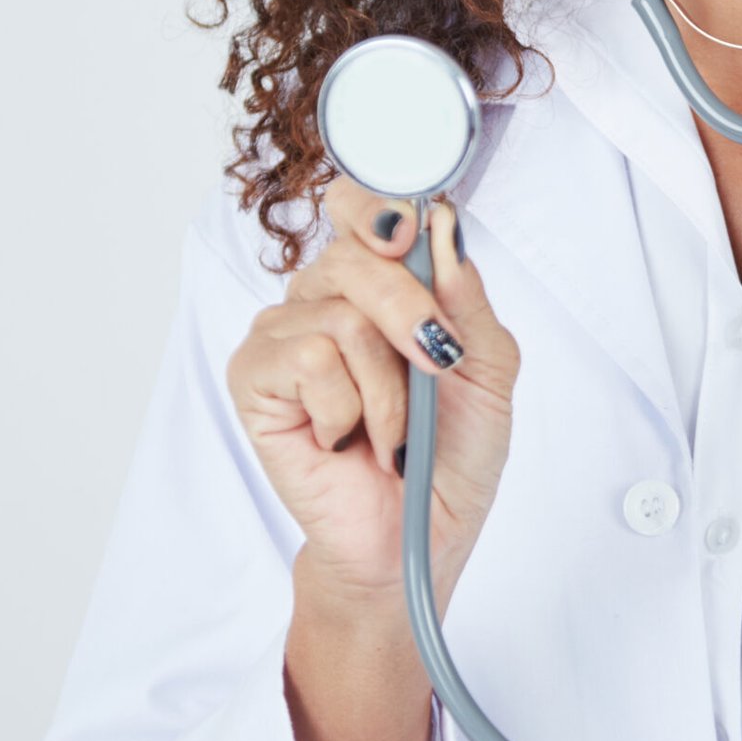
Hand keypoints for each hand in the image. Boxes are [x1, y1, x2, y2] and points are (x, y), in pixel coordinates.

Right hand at [226, 181, 519, 611]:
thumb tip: (443, 227)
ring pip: (342, 314)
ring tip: (389, 432)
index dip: (379, 204)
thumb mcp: (488, 370)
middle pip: (359, 253)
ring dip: (387, 388)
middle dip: (411, 312)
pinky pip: (308, 358)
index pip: (360, 203)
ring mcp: (284, 333)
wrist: (416, 537)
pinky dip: (346, 409)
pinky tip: (343, 439)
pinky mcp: (253, 377)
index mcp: (379, 281)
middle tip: (435, 364)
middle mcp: (325, 296)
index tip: (408, 230)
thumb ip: (467, 298)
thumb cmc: (449, 456)